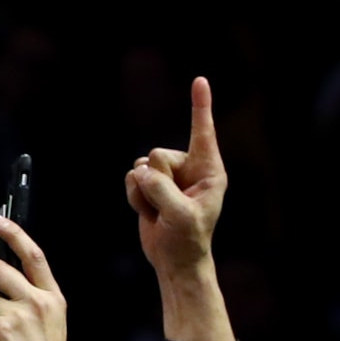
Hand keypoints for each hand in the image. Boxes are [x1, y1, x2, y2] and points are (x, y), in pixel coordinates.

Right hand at [126, 75, 225, 282]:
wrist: (174, 260)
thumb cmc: (188, 239)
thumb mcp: (180, 215)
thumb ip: (161, 189)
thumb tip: (139, 173)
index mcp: (209, 171)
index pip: (203, 132)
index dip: (201, 106)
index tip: (200, 80)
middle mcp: (190, 169)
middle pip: (158, 155)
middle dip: (156, 181)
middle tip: (169, 205)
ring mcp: (169, 177)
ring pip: (141, 166)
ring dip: (143, 193)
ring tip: (159, 212)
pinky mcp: (150, 186)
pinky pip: (130, 178)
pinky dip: (134, 198)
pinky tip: (149, 212)